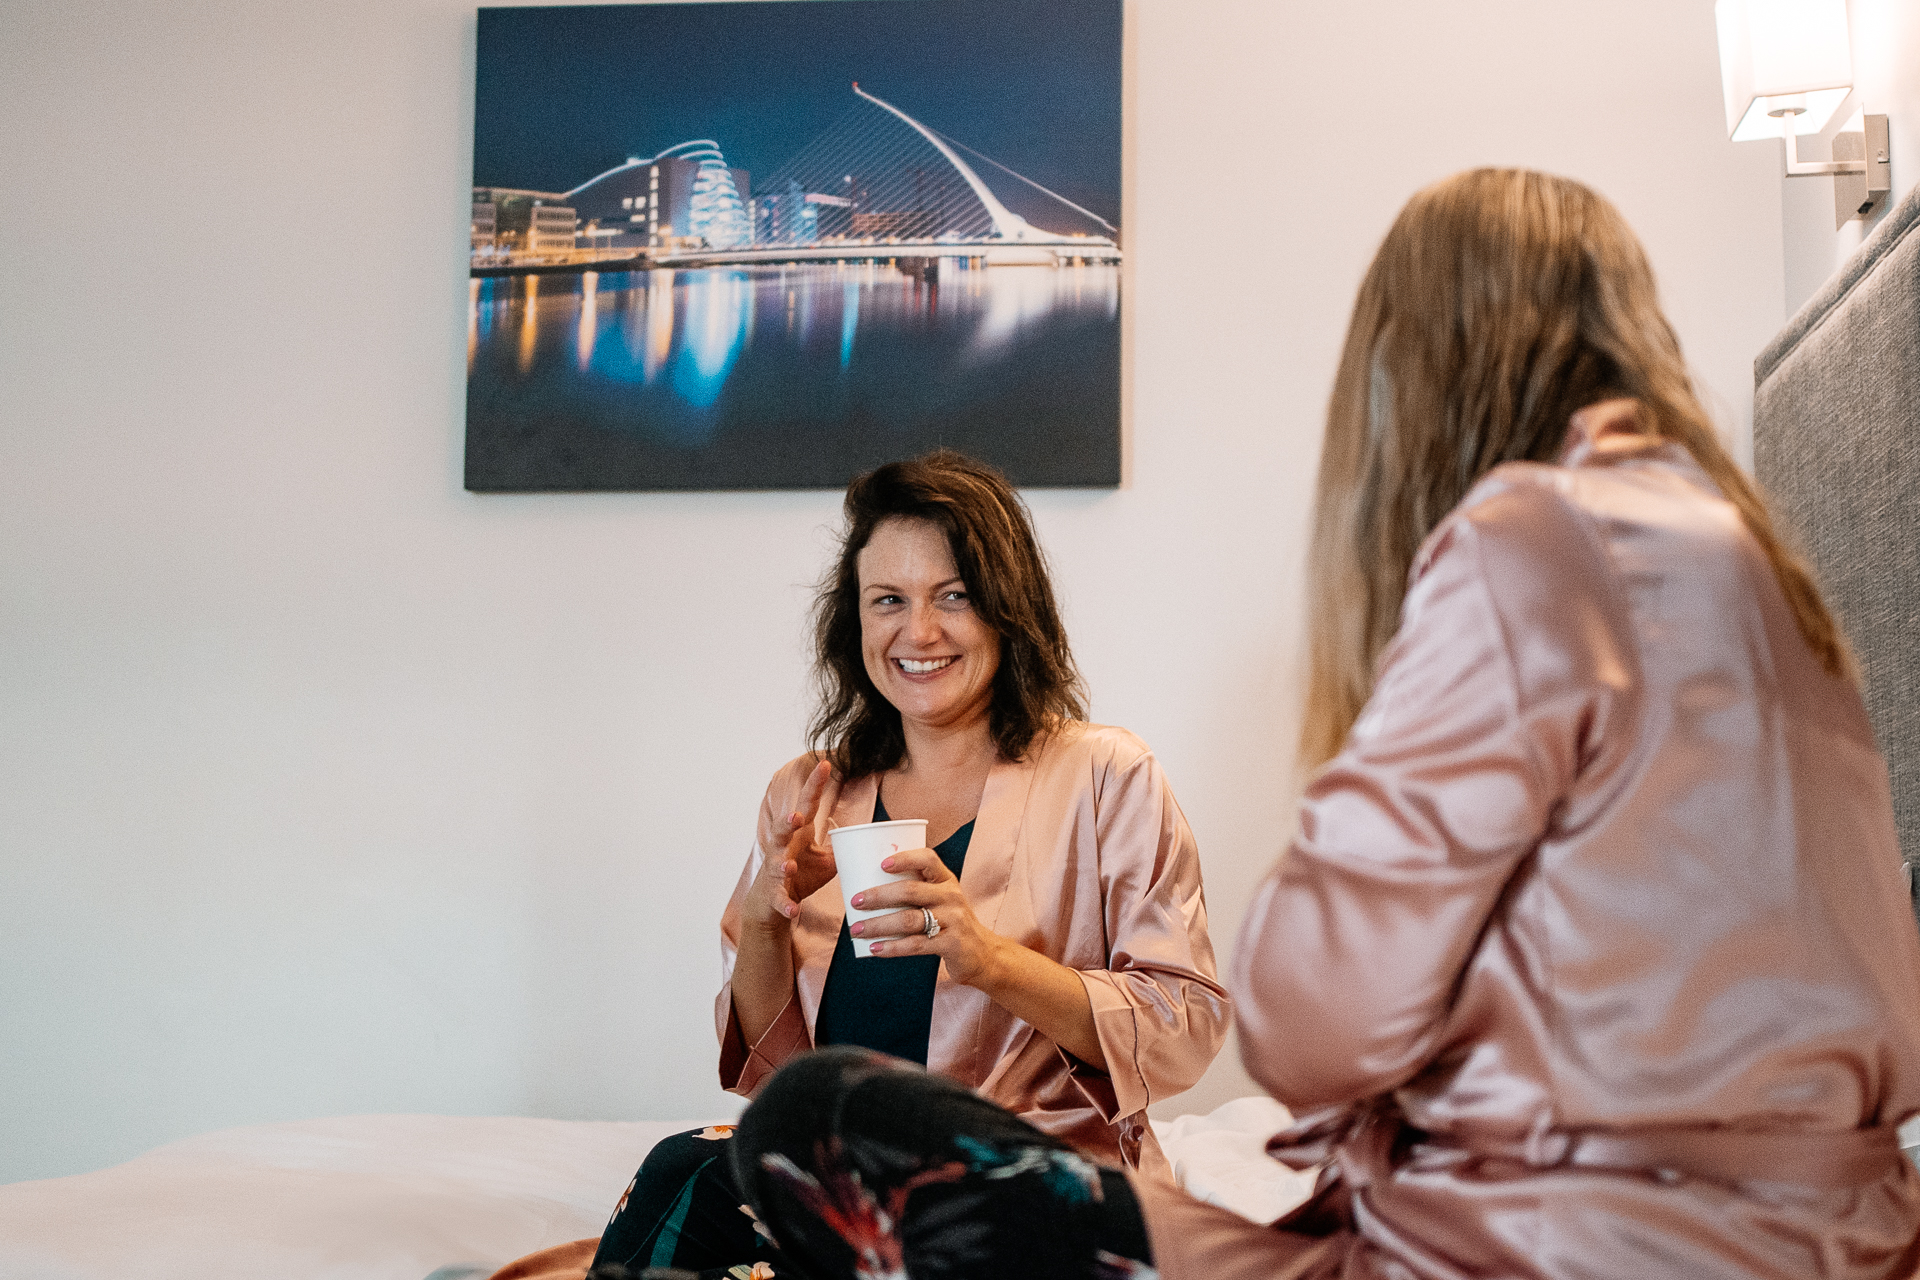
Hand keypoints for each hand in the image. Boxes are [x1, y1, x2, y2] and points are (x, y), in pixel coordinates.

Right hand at [744, 759, 840, 927]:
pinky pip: (779, 899)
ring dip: (783, 864)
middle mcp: (782, 848)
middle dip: (787, 822)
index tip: (824, 764)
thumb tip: (873, 835)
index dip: (814, 785)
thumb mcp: (826, 858)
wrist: (770, 903)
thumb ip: (843, 845)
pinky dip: (785, 903)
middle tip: (797, 816)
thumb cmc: (800, 875)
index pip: (806, 805)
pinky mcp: (773, 894)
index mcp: (797, 834)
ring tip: (790, 865)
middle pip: (782, 830)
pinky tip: (793, 909)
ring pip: (776, 864)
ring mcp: (775, 871)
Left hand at [848, 846, 1005, 984]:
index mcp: (946, 880)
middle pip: (909, 891)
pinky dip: (892, 947)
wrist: (983, 953)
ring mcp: (953, 920)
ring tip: (857, 930)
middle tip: (855, 902)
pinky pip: (915, 945)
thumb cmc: (951, 923)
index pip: (928, 859)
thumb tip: (868, 891)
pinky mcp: (951, 944)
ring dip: (878, 924)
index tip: (881, 864)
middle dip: (878, 896)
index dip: (904, 858)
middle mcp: (951, 896)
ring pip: (908, 919)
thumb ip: (916, 892)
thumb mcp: (941, 900)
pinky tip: (875, 949)